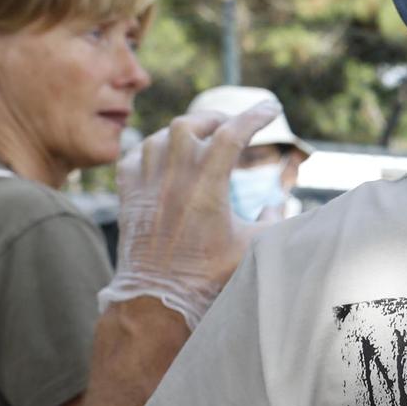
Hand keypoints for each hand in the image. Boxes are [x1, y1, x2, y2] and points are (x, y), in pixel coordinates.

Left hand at [99, 100, 284, 328]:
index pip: (233, 134)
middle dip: (217, 119)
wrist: (157, 298)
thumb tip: (279, 206)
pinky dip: (150, 149)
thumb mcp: (252, 249)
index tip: (272, 108)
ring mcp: (145, 184)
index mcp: (206, 185)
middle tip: (232, 124)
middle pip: (193, 124)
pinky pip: (134, 156)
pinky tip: (161, 156)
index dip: (255, 116)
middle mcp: (173, 177)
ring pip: (161, 136)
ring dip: (183, 131)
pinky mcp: (127, 196)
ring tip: (199, 137)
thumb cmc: (207, 276)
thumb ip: (273, 224)